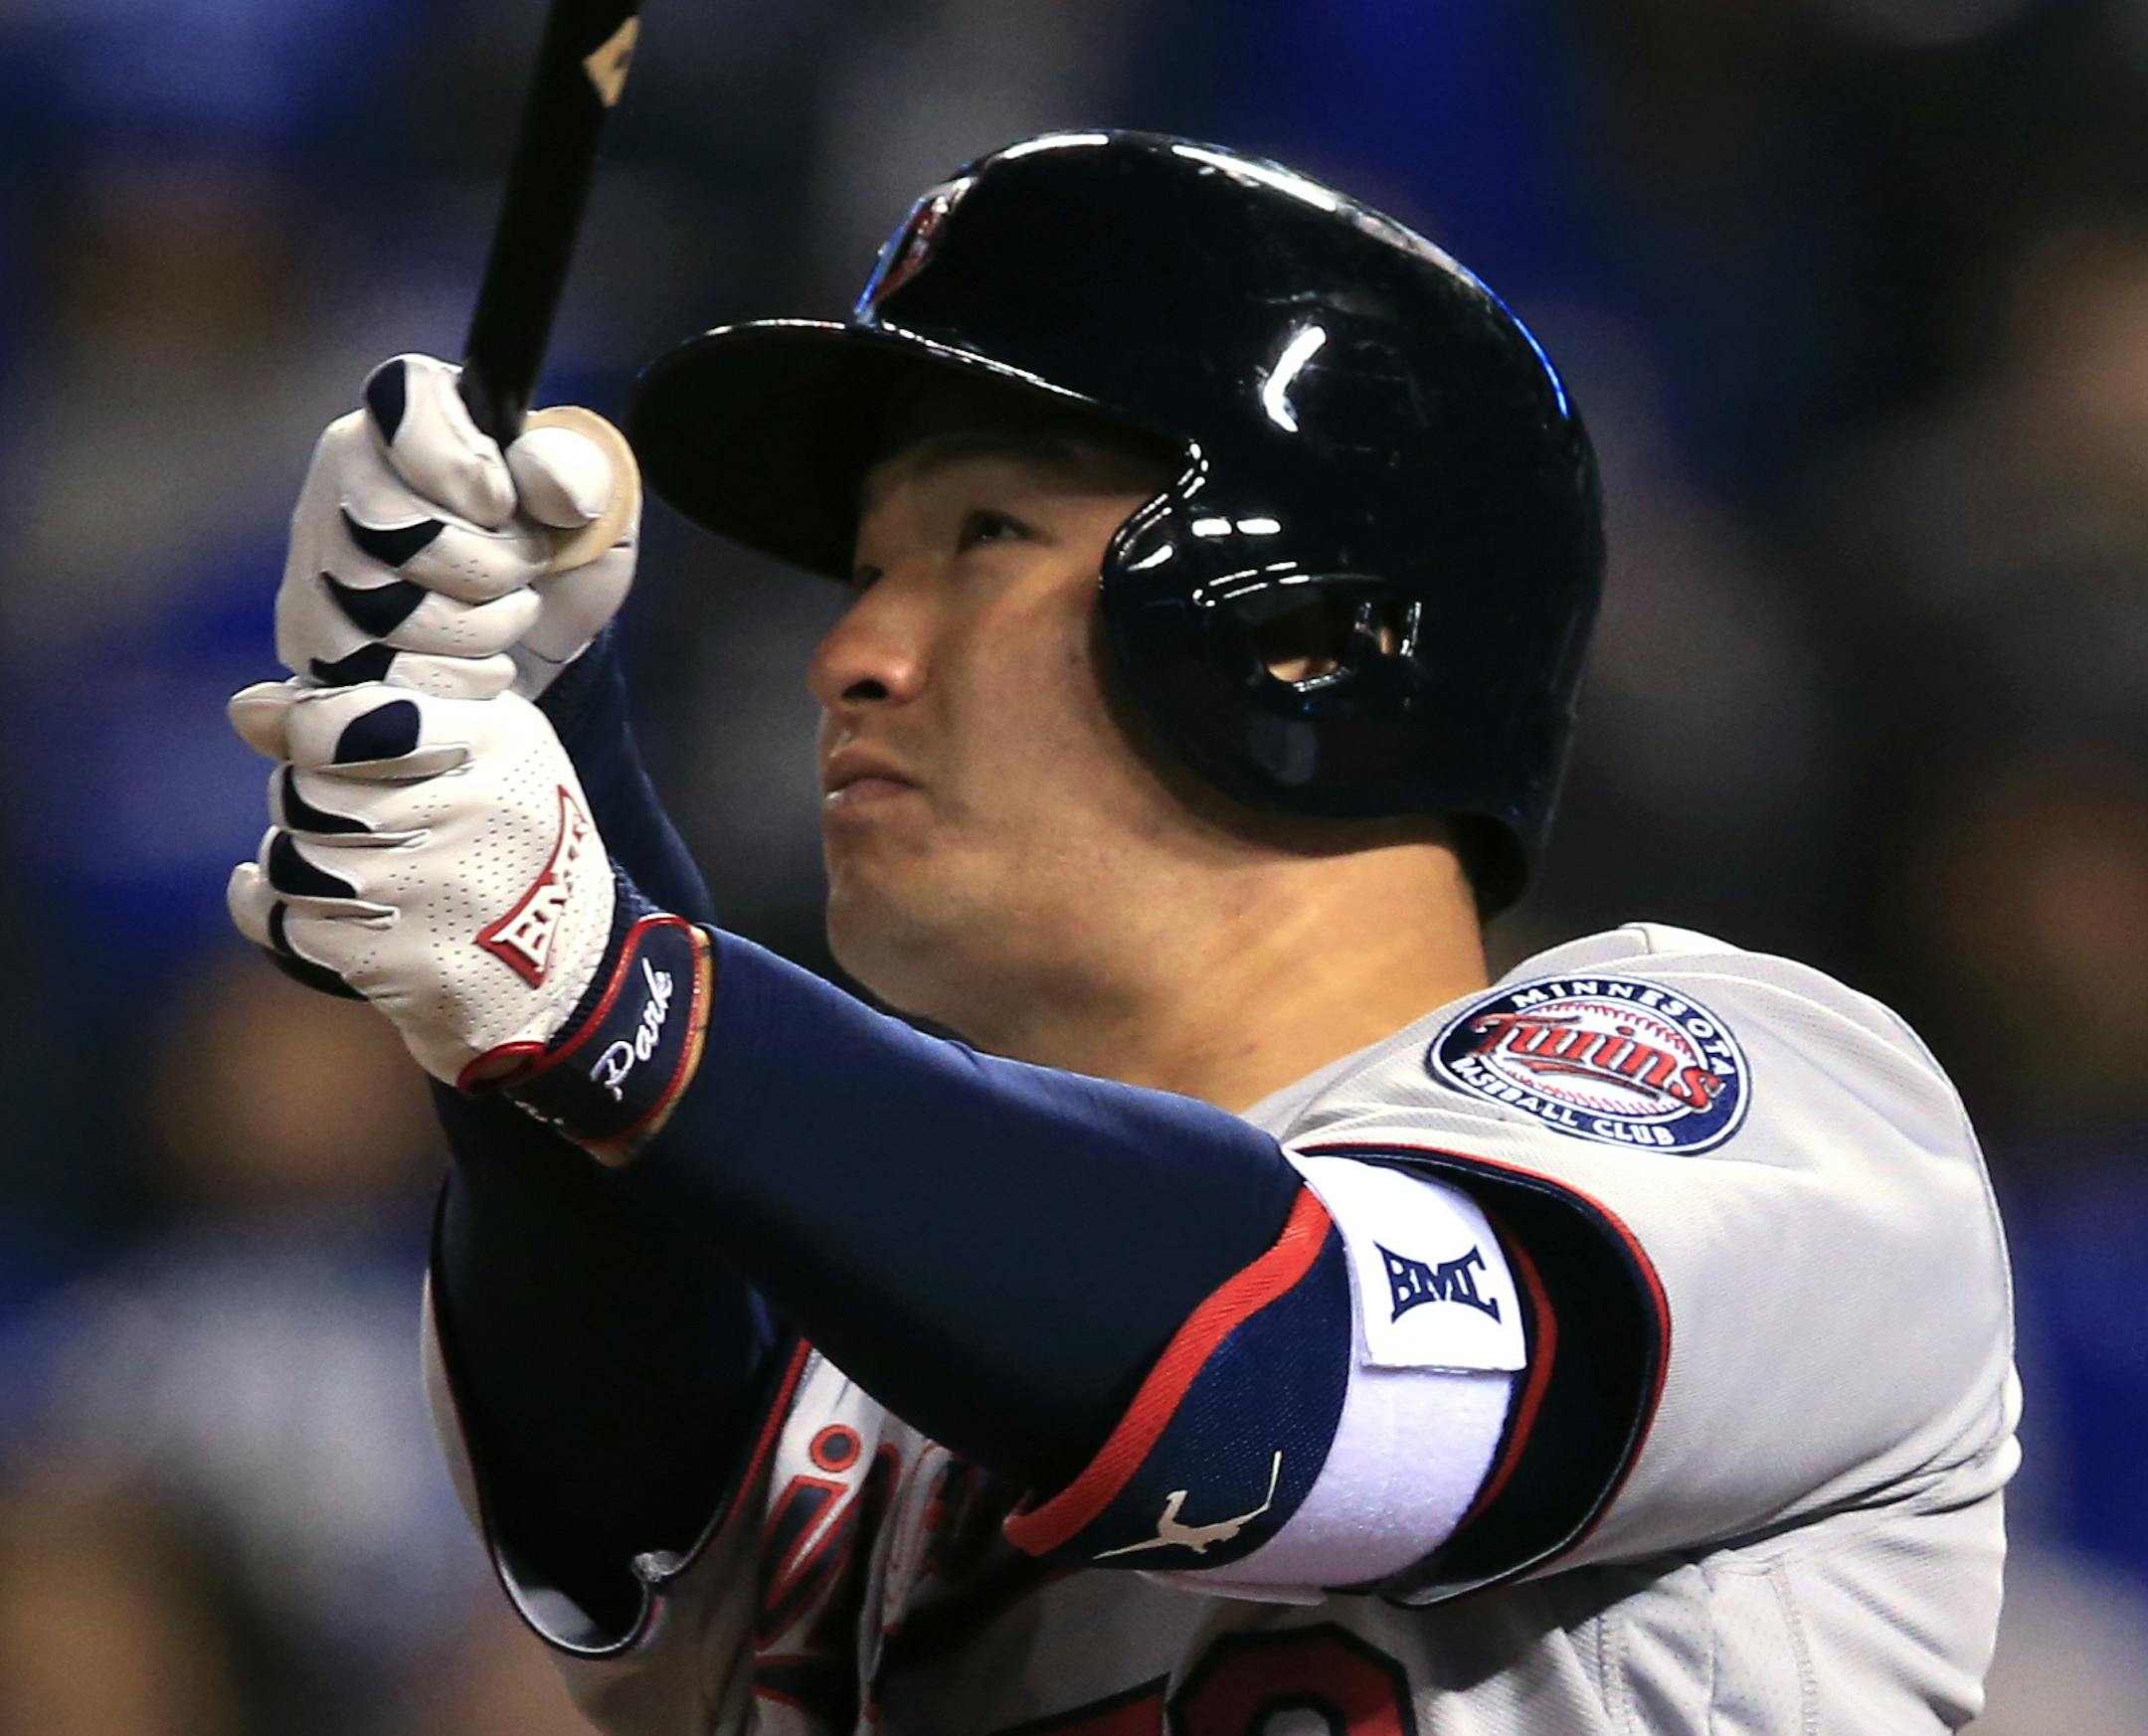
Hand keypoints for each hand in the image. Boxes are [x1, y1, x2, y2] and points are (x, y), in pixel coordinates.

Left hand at [226, 678, 615, 1079]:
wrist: (569, 976)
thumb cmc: (505, 845)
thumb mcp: (476, 754)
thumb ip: (364, 713)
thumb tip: (248, 709)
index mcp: (502, 741)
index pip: (346, 719)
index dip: (308, 731)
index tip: (319, 745)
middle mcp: (481, 810)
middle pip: (307, 790)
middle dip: (309, 807)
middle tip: (359, 826)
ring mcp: (446, 891)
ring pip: (292, 859)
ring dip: (301, 870)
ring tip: (355, 878)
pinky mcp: (411, 963)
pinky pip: (291, 924)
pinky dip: (294, 923)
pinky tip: (336, 922)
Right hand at [277, 354, 638, 701]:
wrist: (535, 648)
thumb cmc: (555, 557)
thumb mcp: (597, 507)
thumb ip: (582, 473)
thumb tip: (557, 489)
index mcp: (408, 414)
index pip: (406, 407)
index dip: (464, 466)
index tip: (504, 505)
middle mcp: (343, 477)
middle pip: (395, 527)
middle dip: (488, 569)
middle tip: (524, 570)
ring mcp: (317, 562)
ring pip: (383, 612)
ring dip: (478, 632)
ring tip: (506, 618)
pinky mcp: (312, 643)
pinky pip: (375, 676)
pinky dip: (451, 682)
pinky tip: (475, 665)